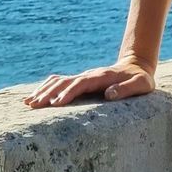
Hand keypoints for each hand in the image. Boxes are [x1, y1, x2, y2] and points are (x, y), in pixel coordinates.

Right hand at [22, 58, 156, 108]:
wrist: (137, 66)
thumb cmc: (141, 79)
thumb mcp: (141, 84)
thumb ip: (127, 89)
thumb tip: (109, 94)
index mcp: (103, 77)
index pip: (82, 83)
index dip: (69, 92)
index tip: (56, 103)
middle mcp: (90, 75)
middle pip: (66, 82)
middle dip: (50, 93)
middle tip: (35, 105)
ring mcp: (84, 77)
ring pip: (60, 81)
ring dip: (44, 90)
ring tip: (29, 102)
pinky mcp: (80, 80)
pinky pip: (60, 82)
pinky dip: (46, 87)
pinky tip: (34, 96)